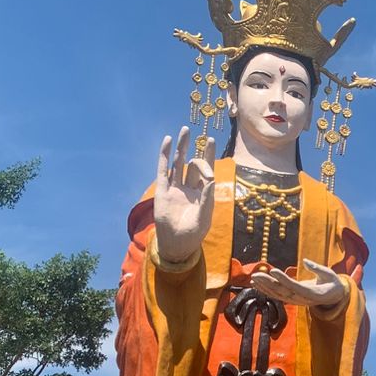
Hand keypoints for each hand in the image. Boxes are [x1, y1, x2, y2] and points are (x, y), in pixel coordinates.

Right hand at [151, 127, 214, 264]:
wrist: (176, 245)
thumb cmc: (193, 235)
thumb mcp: (203, 218)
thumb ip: (207, 199)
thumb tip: (212, 179)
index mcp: (203, 193)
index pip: (207, 170)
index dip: (209, 155)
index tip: (210, 141)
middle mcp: (189, 188)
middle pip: (194, 164)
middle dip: (199, 155)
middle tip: (204, 147)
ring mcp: (175, 188)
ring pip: (178, 162)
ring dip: (182, 147)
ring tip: (185, 130)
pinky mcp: (163, 190)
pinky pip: (163, 170)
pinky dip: (164, 155)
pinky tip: (167, 142)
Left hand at [246, 259, 347, 310]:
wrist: (334, 297)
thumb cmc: (332, 283)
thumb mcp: (330, 274)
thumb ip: (317, 269)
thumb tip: (305, 261)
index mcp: (312, 293)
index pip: (295, 286)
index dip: (283, 279)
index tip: (273, 271)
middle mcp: (301, 299)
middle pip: (282, 291)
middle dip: (268, 283)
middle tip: (257, 274)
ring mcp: (296, 300)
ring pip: (277, 294)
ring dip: (264, 287)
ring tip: (254, 278)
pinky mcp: (292, 299)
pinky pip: (277, 295)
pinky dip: (265, 290)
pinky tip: (256, 284)